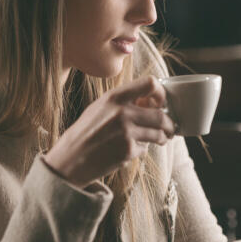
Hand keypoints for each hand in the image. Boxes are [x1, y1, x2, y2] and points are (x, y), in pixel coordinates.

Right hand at [43, 76, 175, 186]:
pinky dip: (142, 150)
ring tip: (161, 139)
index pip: (150, 83)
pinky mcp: (127, 150)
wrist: (70, 158)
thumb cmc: (85, 132)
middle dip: (169, 124)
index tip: (161, 103)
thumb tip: (150, 101)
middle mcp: (122, 112)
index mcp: (115, 97)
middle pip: (161, 114)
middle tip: (170, 128)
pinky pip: (145, 148)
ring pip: (158, 133)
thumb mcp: (100, 107)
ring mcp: (126, 132)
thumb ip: (123, 102)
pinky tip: (130, 150)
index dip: (161, 93)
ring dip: (163, 137)